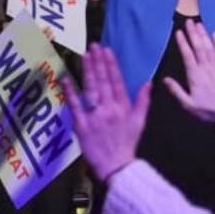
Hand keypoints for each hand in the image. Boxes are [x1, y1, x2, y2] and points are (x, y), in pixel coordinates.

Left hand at [63, 45, 149, 182]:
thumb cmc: (127, 144)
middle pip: (103, 81)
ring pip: (91, 89)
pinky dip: (70, 92)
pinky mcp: (82, 125)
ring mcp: (95, 116)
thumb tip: (148, 82)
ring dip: (87, 71)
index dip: (111, 64)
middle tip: (93, 46)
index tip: (107, 50)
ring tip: (84, 56)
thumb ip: (143, 101)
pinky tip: (66, 78)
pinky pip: (75, 105)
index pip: (117, 81)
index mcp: (123, 107)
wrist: (117, 167)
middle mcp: (110, 109)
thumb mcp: (140, 122)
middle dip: (98, 62)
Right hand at [161, 20, 214, 122]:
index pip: (187, 55)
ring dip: (204, 35)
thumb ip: (176, 90)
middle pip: (198, 47)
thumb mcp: (188, 104)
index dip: (183, 43)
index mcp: (194, 75)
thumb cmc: (207, 109)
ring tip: (198, 24)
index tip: (178, 32)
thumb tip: (165, 79)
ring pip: (209, 47)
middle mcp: (205, 67)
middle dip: (193, 33)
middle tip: (188, 21)